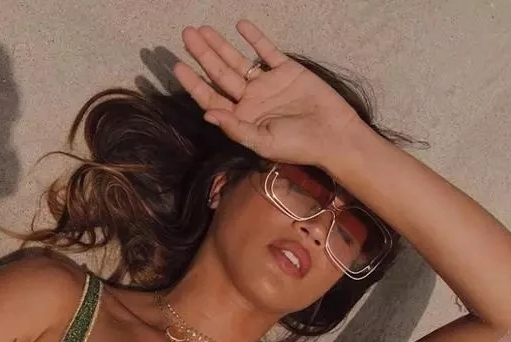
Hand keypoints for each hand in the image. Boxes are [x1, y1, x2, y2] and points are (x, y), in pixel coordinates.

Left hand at [173, 19, 363, 166]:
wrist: (333, 134)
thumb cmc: (298, 145)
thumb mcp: (262, 142)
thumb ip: (235, 128)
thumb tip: (207, 114)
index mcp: (242, 118)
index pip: (211, 98)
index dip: (194, 84)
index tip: (178, 67)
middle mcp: (251, 99)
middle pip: (220, 74)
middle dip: (202, 55)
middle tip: (185, 35)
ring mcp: (267, 83)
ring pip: (238, 60)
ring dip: (221, 45)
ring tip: (202, 30)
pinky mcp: (286, 70)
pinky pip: (267, 51)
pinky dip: (255, 39)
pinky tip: (240, 26)